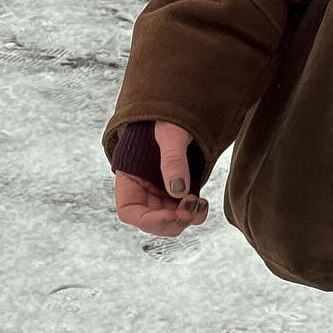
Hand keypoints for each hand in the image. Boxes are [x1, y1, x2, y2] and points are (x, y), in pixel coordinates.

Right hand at [114, 120, 208, 236]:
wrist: (185, 110)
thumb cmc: (170, 117)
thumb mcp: (170, 133)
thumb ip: (173, 159)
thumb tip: (179, 192)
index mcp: (130, 177)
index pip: (129, 211)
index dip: (148, 220)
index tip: (172, 214)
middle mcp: (143, 189)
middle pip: (151, 222)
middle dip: (172, 222)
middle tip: (190, 209)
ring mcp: (161, 193)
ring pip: (170, 221)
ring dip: (185, 220)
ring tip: (200, 203)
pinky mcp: (179, 192)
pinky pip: (184, 213)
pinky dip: (195, 215)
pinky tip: (203, 203)